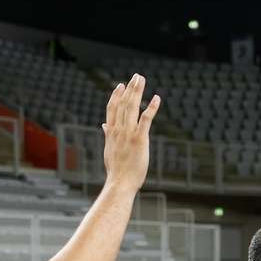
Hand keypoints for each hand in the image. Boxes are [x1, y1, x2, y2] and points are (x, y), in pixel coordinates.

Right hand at [102, 74, 159, 192]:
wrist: (120, 182)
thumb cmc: (117, 170)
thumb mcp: (109, 150)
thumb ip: (108, 135)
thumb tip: (104, 125)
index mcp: (111, 132)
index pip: (112, 109)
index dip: (116, 96)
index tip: (121, 85)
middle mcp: (118, 130)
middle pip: (123, 104)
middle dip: (130, 89)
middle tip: (136, 77)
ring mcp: (128, 133)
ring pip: (132, 107)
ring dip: (137, 92)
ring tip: (142, 80)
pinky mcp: (139, 139)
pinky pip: (145, 119)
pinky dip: (151, 107)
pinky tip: (157, 98)